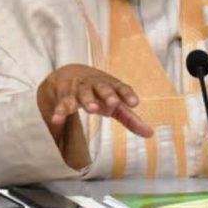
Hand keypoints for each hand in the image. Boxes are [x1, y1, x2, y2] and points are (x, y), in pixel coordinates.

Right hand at [37, 64, 153, 140]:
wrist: (70, 74)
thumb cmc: (99, 92)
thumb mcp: (115, 104)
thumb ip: (130, 119)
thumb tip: (150, 133)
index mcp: (110, 85)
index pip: (121, 87)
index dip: (127, 94)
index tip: (135, 103)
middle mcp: (95, 85)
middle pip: (102, 87)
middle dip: (107, 94)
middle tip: (113, 102)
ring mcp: (80, 89)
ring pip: (83, 93)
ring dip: (87, 100)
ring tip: (91, 109)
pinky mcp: (65, 96)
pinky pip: (63, 103)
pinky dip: (60, 111)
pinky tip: (56, 120)